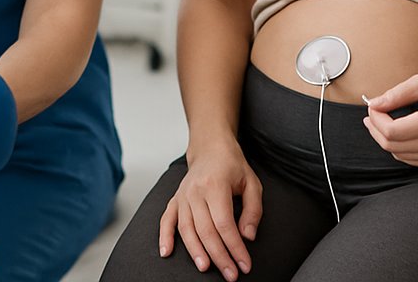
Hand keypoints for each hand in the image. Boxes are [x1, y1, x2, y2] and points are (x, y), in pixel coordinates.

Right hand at [158, 139, 261, 280]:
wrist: (211, 148)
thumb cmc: (232, 165)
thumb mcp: (252, 183)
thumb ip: (253, 210)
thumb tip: (247, 236)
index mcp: (215, 185)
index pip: (224, 224)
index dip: (234, 247)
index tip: (244, 264)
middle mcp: (195, 191)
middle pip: (205, 230)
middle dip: (219, 256)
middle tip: (230, 274)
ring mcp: (183, 195)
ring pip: (186, 229)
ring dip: (196, 252)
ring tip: (205, 268)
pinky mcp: (175, 199)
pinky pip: (166, 220)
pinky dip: (164, 236)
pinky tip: (166, 252)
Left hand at [363, 67, 417, 168]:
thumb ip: (400, 93)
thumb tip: (375, 103)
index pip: (393, 131)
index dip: (376, 119)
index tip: (373, 105)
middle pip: (393, 146)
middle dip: (377, 129)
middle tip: (374, 111)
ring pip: (401, 156)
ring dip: (387, 139)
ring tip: (384, 119)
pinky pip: (415, 160)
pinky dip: (402, 148)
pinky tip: (401, 131)